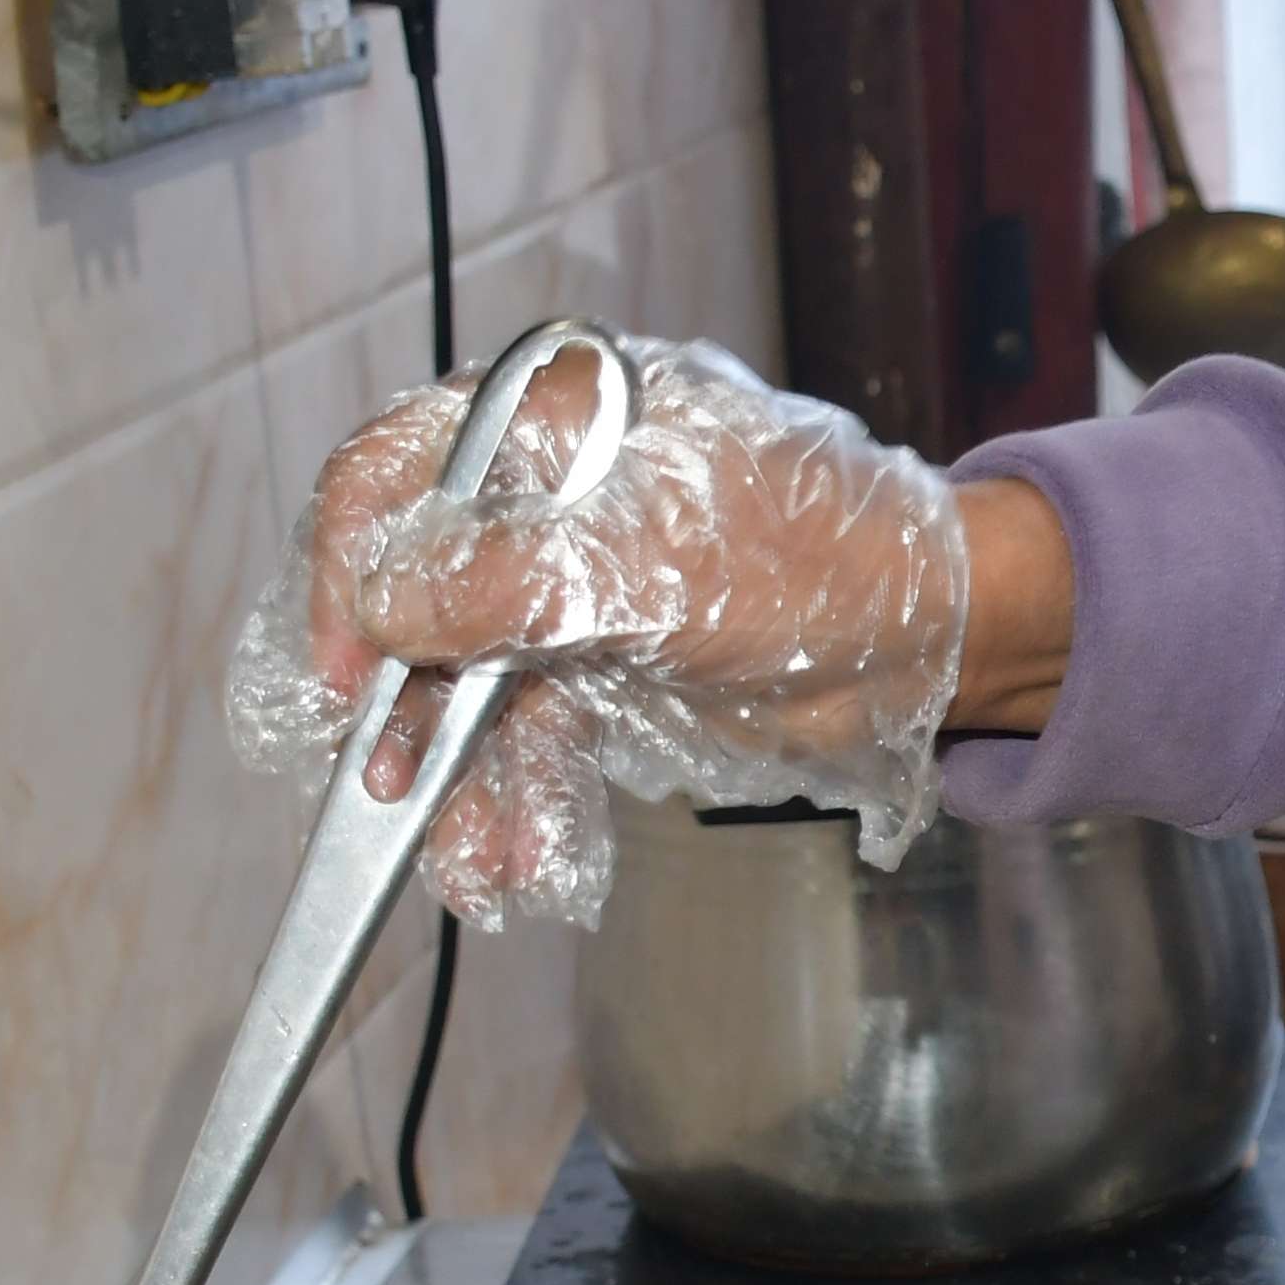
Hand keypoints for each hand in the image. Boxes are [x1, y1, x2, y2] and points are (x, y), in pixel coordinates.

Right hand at [226, 336, 978, 926]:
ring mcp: (572, 575)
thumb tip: (380, 604)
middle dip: (406, 706)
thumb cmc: (822, 562)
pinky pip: (529, 725)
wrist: (936, 634)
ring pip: (470, 679)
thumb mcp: (653, 576)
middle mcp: (547, 489)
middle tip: (388, 795)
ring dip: (464, 778)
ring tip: (478, 866)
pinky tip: (516, 861)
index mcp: (554, 419)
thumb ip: (509, 589)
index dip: (352, 570)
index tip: (348, 671)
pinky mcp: (605, 651)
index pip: (394, 473)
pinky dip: (518, 792)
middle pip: (420, 591)